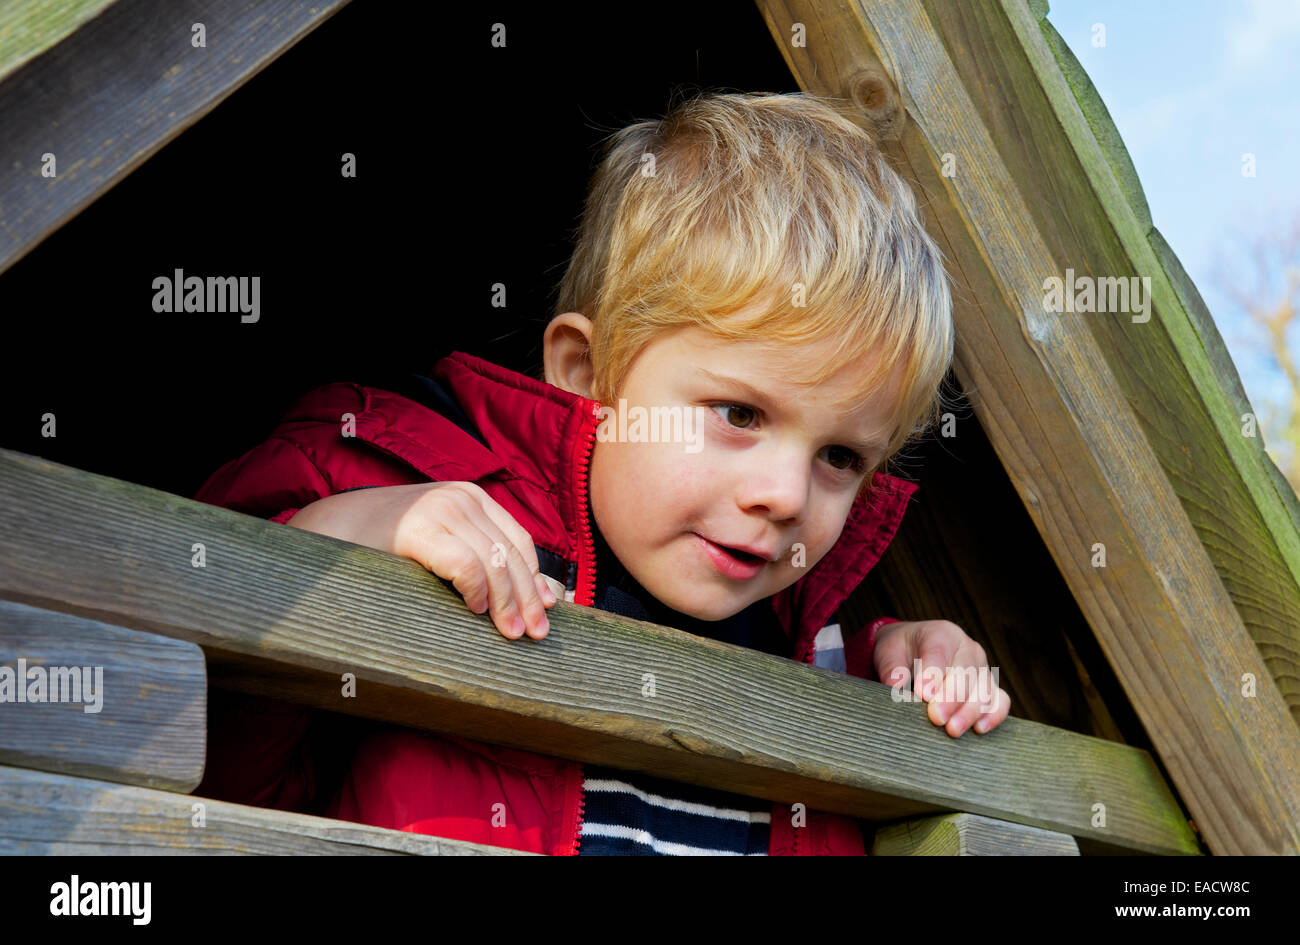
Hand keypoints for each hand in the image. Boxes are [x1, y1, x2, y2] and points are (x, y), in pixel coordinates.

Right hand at [286, 482, 556, 639]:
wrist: (333, 527)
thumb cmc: (389, 544)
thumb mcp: (441, 540)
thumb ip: (476, 556)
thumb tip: (528, 597)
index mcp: (472, 498)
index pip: (518, 541)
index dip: (534, 578)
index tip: (546, 610)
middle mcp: (462, 498)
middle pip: (510, 554)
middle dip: (526, 598)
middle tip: (535, 635)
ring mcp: (441, 509)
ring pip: (492, 561)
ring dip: (505, 602)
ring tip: (509, 632)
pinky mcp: (419, 528)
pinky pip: (463, 562)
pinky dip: (475, 588)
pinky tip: (474, 609)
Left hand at [873, 620, 1009, 736]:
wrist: (914, 649)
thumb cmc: (902, 651)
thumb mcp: (889, 652)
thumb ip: (892, 668)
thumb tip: (895, 686)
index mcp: (941, 634)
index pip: (939, 652)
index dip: (933, 674)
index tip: (924, 694)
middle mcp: (967, 649)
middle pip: (965, 674)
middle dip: (951, 698)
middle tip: (936, 717)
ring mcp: (982, 668)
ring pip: (984, 689)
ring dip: (969, 712)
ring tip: (952, 730)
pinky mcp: (990, 687)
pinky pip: (1000, 701)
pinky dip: (994, 715)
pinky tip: (979, 729)